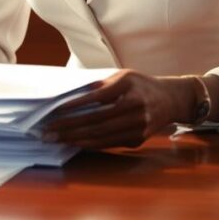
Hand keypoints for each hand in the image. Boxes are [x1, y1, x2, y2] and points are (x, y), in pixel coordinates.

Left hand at [42, 69, 193, 148]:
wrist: (171, 99)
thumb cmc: (140, 84)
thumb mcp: (123, 75)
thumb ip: (101, 85)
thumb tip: (72, 93)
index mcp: (128, 87)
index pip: (96, 98)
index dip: (75, 105)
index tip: (56, 110)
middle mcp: (135, 108)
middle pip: (96, 120)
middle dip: (69, 127)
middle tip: (48, 131)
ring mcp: (138, 126)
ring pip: (102, 135)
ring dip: (76, 139)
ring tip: (56, 139)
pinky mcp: (138, 138)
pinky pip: (110, 143)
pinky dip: (90, 144)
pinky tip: (74, 143)